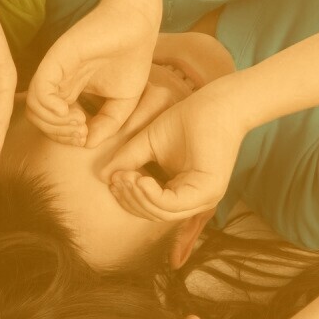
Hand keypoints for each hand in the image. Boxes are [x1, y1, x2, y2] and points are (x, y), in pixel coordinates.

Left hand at [26, 0, 159, 148]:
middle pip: (40, 120)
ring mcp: (54, 72)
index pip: (52, 124)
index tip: (86, 136)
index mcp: (69, 92)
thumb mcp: (123, 103)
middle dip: (60, 135)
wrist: (137, 24)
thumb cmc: (131, 58)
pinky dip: (50, 109)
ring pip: (35, 110)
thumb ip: (107, 125)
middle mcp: (58, 83)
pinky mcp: (55, 61)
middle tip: (82, 133)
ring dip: (56, 125)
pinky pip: (38, 92)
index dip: (65, 138)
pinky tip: (70, 112)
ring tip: (80, 122)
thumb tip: (88, 145)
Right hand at [101, 84, 246, 221]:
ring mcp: (203, 199)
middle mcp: (195, 200)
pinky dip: (152, 195)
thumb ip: (128, 161)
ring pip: (161, 213)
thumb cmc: (186, 119)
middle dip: (129, 199)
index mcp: (183, 192)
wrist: (216, 103)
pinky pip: (172, 204)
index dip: (128, 197)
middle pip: (153, 214)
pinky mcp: (208, 191)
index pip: (150, 207)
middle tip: (116, 178)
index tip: (113, 178)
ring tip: (125, 177)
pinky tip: (140, 179)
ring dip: (137, 197)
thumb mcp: (147, 144)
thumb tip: (103, 177)